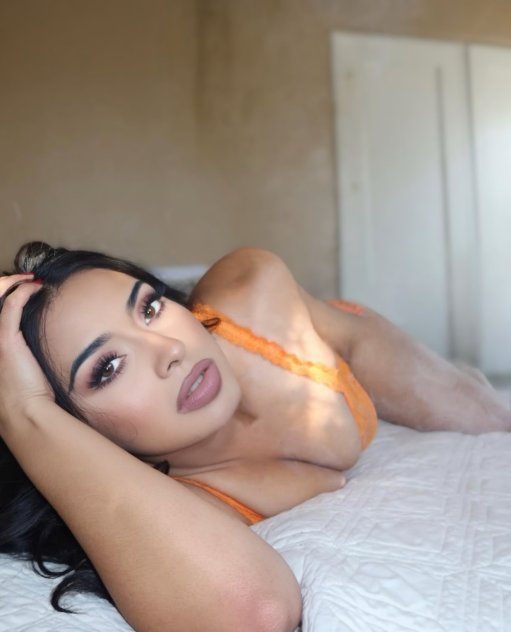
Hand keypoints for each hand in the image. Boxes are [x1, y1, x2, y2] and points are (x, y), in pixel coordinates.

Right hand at [0, 275, 52, 433]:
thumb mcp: (22, 366)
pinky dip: (23, 290)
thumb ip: (23, 346)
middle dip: (4, 283)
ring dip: (13, 282)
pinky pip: (11, 303)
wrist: (26, 414)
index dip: (3, 292)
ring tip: (32, 280)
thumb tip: (41, 330)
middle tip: (27, 279)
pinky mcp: (5, 339)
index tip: (24, 286)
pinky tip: (38, 288)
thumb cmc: (28, 394)